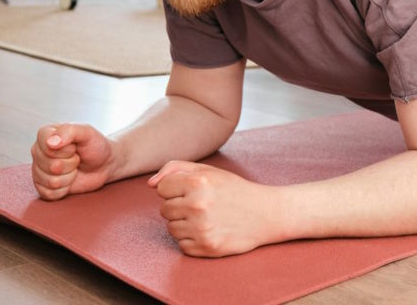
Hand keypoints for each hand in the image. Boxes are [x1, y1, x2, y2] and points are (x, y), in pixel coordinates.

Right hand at [31, 123, 115, 200]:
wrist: (104, 164)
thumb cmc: (95, 146)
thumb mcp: (87, 132)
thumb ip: (69, 131)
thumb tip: (50, 142)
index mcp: (45, 135)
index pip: (47, 146)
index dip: (66, 149)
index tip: (74, 146)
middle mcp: (38, 152)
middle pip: (51, 166)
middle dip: (71, 164)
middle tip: (77, 158)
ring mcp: (38, 170)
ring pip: (51, 182)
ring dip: (69, 177)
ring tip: (74, 168)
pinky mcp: (42, 187)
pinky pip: (49, 194)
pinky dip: (65, 189)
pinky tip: (69, 180)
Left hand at [150, 161, 278, 256]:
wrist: (266, 214)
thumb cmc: (234, 190)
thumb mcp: (209, 171)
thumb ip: (176, 169)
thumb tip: (150, 185)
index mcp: (198, 182)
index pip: (162, 189)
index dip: (176, 189)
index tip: (194, 191)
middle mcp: (198, 205)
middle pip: (164, 209)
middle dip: (180, 207)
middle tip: (203, 205)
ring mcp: (202, 228)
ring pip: (171, 228)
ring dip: (185, 224)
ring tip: (207, 218)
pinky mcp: (206, 247)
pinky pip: (182, 245)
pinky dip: (192, 239)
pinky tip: (209, 230)